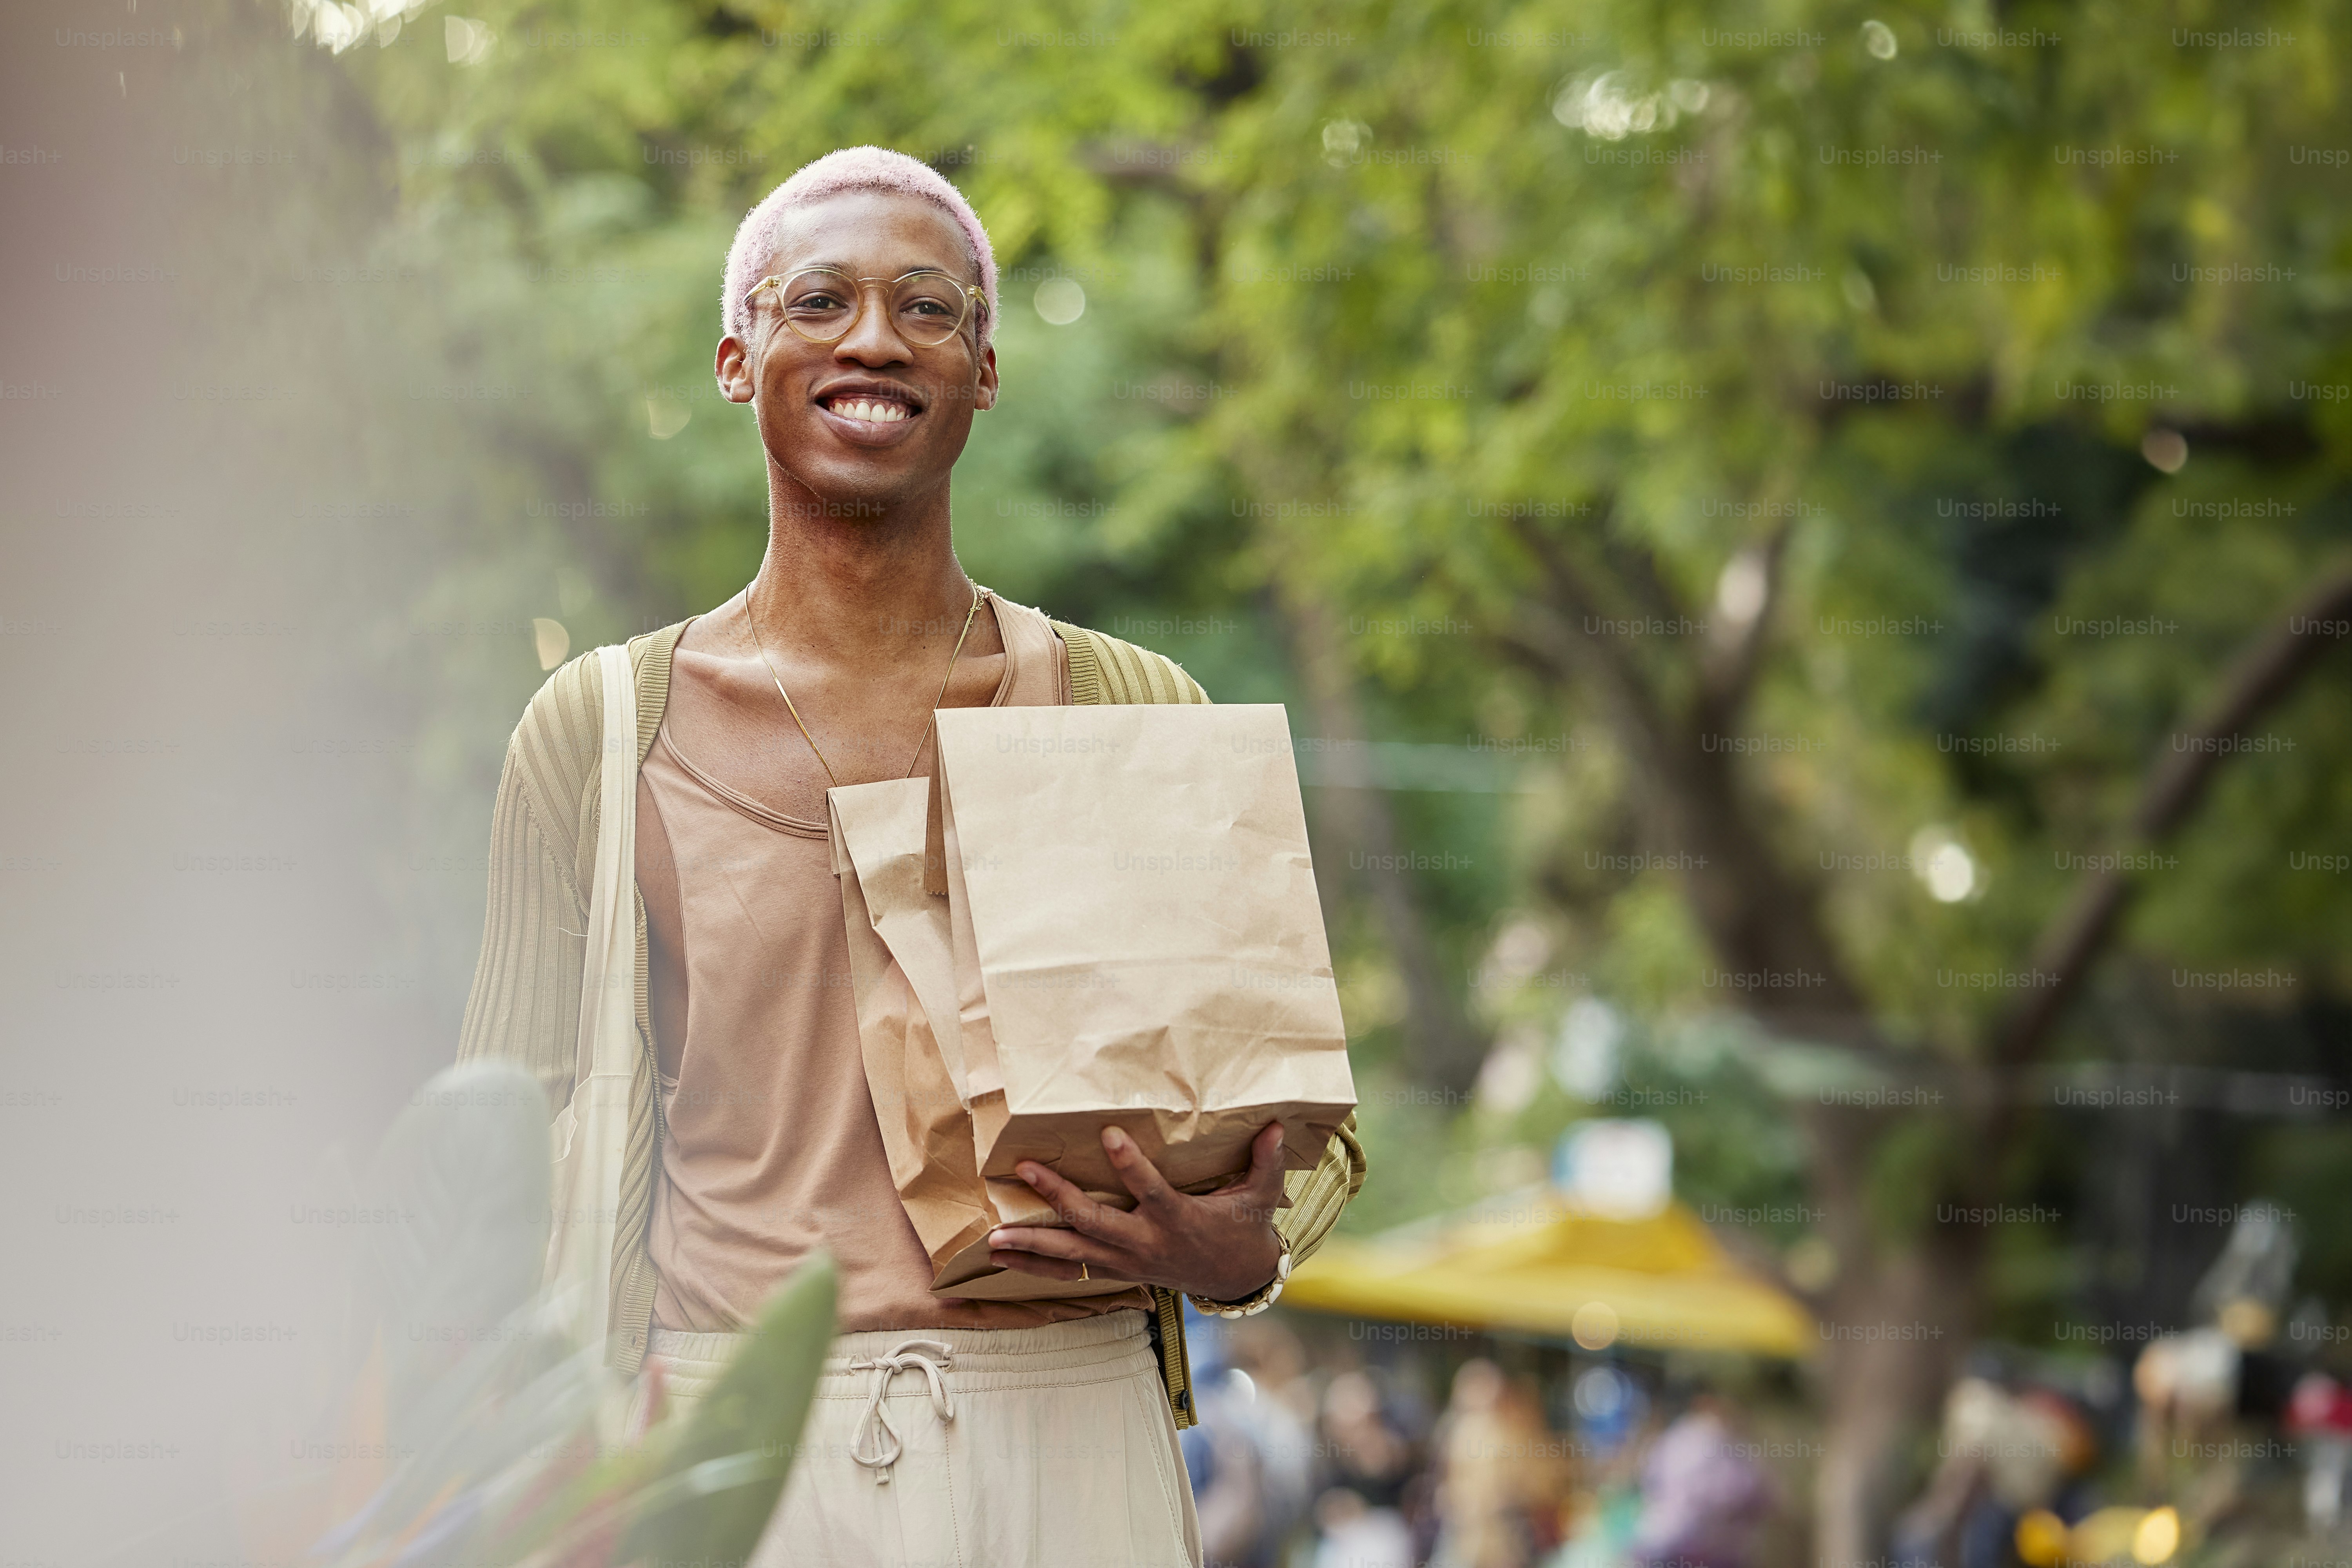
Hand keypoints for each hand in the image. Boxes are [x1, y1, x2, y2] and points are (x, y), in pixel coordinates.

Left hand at [986, 1121, 1288, 1301]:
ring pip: (1072, 1255)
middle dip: (1058, 1198)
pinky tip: (1002, 1259)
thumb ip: (1267, 1163)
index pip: (1151, 1190)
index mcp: (1178, 1220)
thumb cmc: (1244, 1229)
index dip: (1130, 1165)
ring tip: (993, 1240)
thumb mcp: (1260, 1197)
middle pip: (1095, 1222)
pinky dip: (1035, 1267)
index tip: (1108, 1134)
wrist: (1236, 1279)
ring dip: (1031, 1247)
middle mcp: (1146, 1244)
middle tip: (1026, 1171)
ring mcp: (1127, 1261)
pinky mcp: (1116, 1271)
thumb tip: (1277, 1126)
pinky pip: (1070, 1272)